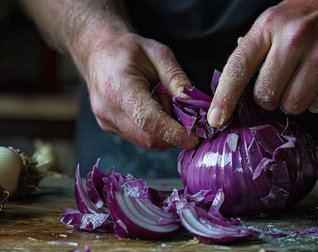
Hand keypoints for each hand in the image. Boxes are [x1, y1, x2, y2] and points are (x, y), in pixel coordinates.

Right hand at [84, 33, 197, 150]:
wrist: (98, 53)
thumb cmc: (128, 50)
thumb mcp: (159, 54)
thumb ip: (176, 79)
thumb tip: (194, 106)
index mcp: (119, 88)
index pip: (149, 121)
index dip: (174, 133)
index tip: (194, 138)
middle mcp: (108, 110)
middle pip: (149, 137)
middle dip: (175, 134)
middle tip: (191, 120)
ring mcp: (107, 122)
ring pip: (147, 141)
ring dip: (167, 133)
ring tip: (168, 106)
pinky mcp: (110, 128)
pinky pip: (140, 138)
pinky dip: (156, 131)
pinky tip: (157, 110)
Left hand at [208, 0, 317, 126]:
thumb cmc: (309, 15)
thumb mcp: (275, 20)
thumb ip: (253, 49)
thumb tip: (228, 83)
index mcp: (269, 25)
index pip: (238, 67)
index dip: (224, 98)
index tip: (216, 120)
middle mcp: (295, 38)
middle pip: (266, 95)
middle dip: (270, 97)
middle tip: (282, 81)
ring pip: (293, 106)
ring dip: (294, 101)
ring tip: (303, 80)